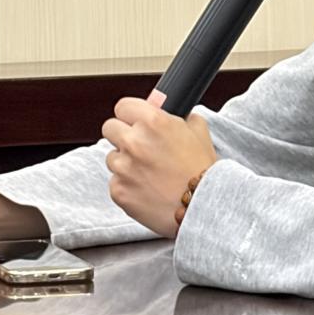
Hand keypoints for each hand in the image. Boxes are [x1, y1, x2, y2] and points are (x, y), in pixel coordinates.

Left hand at [101, 96, 216, 238]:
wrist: (202, 208)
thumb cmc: (203, 172)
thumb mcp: (199, 133)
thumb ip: (181, 117)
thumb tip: (167, 109)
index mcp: (153, 122)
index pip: (123, 106)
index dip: (131, 114)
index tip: (135, 121)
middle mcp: (134, 142)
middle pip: (110, 128)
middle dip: (123, 135)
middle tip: (139, 146)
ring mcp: (123, 167)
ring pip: (112, 157)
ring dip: (125, 162)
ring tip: (148, 173)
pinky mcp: (118, 191)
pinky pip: (115, 182)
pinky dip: (127, 185)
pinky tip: (146, 189)